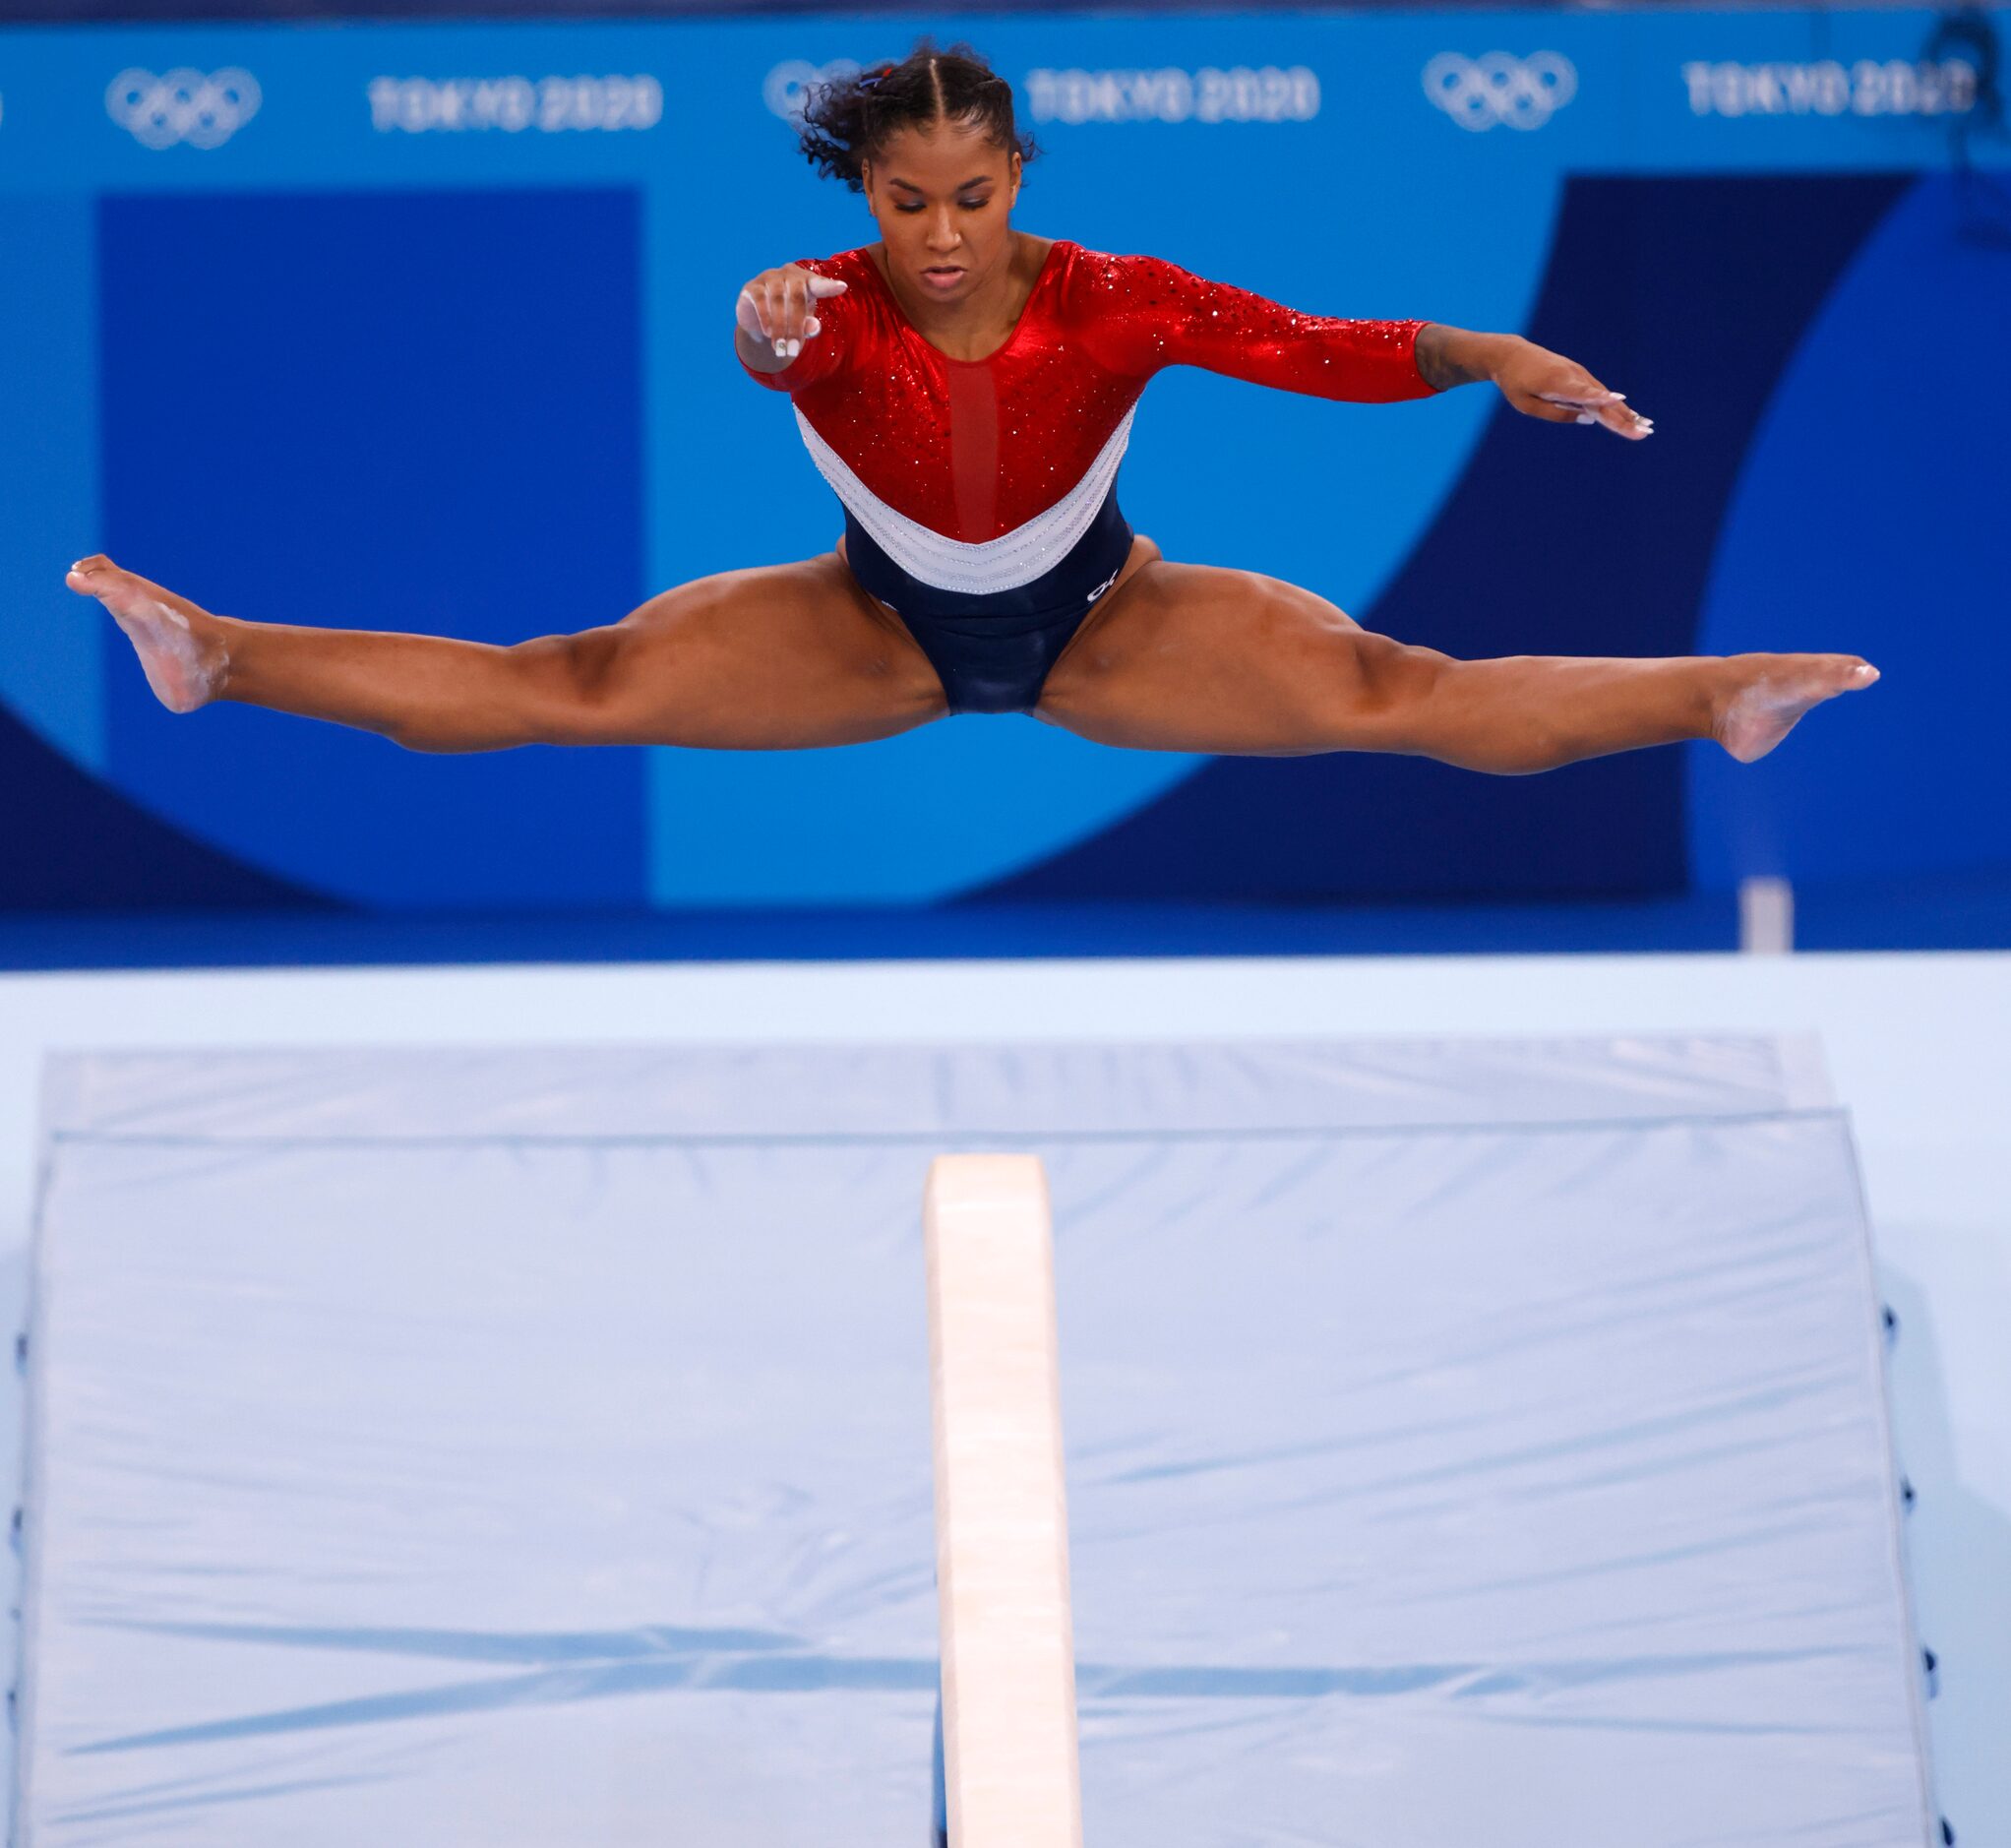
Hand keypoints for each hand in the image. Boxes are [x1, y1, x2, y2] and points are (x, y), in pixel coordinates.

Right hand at [736, 264, 848, 360]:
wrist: (758, 322)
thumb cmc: (788, 320)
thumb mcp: (802, 326)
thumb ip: (810, 326)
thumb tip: (814, 327)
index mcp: (807, 282)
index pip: (819, 283)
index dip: (829, 286)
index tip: (842, 287)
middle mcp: (789, 275)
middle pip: (796, 297)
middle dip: (796, 326)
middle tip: (793, 350)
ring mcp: (770, 277)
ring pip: (777, 299)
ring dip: (779, 327)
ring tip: (781, 348)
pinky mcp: (752, 286)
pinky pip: (760, 299)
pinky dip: (765, 318)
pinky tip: (768, 334)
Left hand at [1494, 341, 1653, 439]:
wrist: (1512, 355)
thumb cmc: (1515, 383)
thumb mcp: (1526, 404)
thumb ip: (1554, 413)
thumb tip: (1586, 420)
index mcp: (1557, 382)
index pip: (1582, 393)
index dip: (1600, 398)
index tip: (1619, 400)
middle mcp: (1573, 376)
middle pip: (1601, 400)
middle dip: (1622, 417)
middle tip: (1642, 432)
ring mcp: (1579, 374)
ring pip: (1604, 397)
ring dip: (1625, 413)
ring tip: (1643, 427)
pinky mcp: (1580, 376)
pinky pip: (1599, 393)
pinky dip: (1614, 405)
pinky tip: (1629, 416)